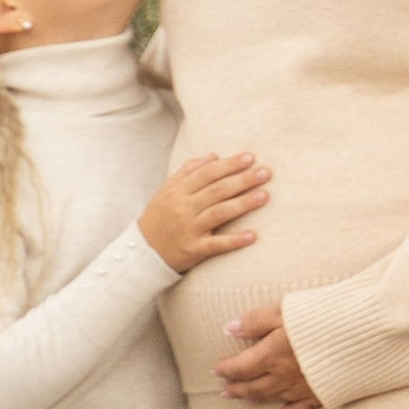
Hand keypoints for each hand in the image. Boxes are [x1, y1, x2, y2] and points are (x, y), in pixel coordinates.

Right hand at [139, 153, 269, 274]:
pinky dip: (234, 240)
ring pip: (219, 213)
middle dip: (242, 180)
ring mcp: (189, 230)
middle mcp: (183, 208)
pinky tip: (253, 235)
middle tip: (266, 172)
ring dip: (243, 204)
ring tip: (265, 195)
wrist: (142, 252)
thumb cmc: (159, 217)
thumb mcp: (167, 190)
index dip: (229, 165)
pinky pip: (216, 245)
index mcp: (177, 191)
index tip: (250, 157)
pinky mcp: (193, 250)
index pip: (207, 173)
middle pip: (217, 191)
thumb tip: (213, 156)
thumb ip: (188, 171)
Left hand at [217, 301, 322, 408]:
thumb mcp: (285, 311)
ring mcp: (303, 388)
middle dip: (237, 388)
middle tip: (225, 391)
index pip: (241, 367)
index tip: (216, 370)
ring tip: (246, 399)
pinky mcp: (322, 394)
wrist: (362, 336)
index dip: (227, 369)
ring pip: (273, 397)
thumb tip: (230, 328)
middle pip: (253, 386)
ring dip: (256, 398)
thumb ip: (256, 320)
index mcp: (272, 355)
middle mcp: (283, 376)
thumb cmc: (322, 318)